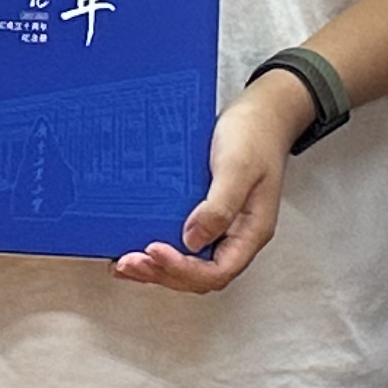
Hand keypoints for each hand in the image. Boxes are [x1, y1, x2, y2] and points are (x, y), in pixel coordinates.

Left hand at [115, 69, 308, 292]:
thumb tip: (192, 241)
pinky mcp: (204, 214)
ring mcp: (220, 227)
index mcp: (250, 231)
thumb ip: (219, 206)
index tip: (156, 250)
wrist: (261, 113)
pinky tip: (135, 244)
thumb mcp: (238, 167)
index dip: (184, 269)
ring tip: (125, 263)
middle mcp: (235, 236)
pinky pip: (182, 242)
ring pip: (188, 263)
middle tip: (130, 263)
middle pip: (199, 275)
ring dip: (157, 268)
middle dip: (163, 273)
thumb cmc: (255, 135)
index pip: (217, 271)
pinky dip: (159, 250)